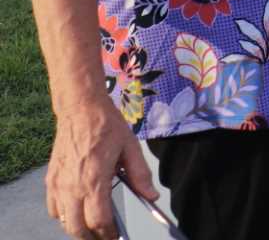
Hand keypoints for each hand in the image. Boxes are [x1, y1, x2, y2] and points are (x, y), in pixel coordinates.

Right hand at [47, 98, 157, 239]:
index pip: (99, 220)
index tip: (116, 236)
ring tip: (93, 226)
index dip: (108, 233)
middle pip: (77, 228)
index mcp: (94, 179)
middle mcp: (73, 185)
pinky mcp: (51, 179)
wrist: (80, 108)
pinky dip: (64, 215)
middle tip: (105, 237)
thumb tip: (151, 196)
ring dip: (77, 228)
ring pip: (64, 220)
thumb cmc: (106, 125)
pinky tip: (77, 210)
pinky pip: (53, 208)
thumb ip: (141, 175)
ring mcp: (58, 183)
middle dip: (92, 237)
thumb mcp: (131, 147)